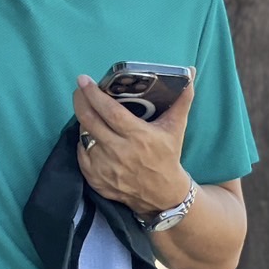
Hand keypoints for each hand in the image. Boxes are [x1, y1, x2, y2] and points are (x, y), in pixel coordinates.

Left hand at [73, 73, 192, 215]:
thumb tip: (190, 72)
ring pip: (84, 137)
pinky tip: (88, 135)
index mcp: (138, 136)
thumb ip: (182, 99)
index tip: (84, 80)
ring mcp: (105, 168)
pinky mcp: (97, 180)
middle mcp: (119, 151)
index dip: (94, 95)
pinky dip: (83, 142)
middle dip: (80, 101)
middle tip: (79, 90)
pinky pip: (81, 155)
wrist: (163, 195)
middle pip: (90, 121)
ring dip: (83, 121)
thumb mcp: (176, 127)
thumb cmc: (168, 156)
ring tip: (86, 111)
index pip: (110, 111)